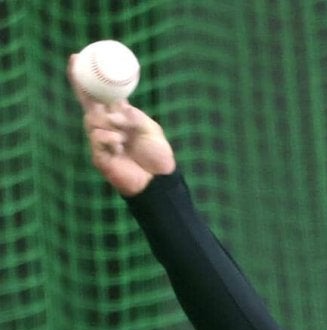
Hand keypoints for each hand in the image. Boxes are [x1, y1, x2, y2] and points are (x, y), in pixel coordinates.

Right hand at [67, 54, 175, 196]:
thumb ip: (135, 116)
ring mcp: (101, 141)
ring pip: (93, 121)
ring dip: (111, 125)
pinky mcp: (98, 156)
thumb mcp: (151, 129)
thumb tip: (118, 108)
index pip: (102, 96)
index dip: (89, 80)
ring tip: (125, 136)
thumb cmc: (157, 154)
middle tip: (76, 67)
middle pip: (90, 105)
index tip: (77, 59)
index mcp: (121, 117)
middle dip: (82, 87)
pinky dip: (111, 140)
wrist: (158, 180)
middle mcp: (107, 127)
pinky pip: (98, 139)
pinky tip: (120, 147)